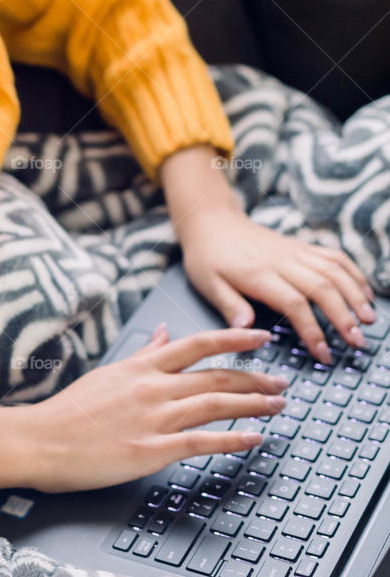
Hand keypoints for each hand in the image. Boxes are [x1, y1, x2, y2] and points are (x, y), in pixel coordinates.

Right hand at [22, 325, 288, 493]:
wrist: (40, 440)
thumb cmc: (70, 410)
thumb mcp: (109, 372)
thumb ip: (143, 354)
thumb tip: (165, 333)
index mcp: (142, 367)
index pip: (198, 345)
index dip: (235, 338)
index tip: (262, 336)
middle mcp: (152, 388)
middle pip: (216, 376)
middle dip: (255, 379)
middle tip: (282, 383)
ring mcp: (152, 419)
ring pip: (215, 404)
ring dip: (253, 405)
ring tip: (277, 406)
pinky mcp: (150, 451)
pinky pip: (201, 443)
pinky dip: (232, 440)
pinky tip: (254, 439)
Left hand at [179, 206, 375, 364]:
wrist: (212, 221)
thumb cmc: (207, 257)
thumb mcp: (207, 284)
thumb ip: (228, 305)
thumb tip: (245, 329)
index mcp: (258, 274)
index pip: (294, 304)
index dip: (312, 331)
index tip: (324, 354)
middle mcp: (282, 260)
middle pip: (322, 287)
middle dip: (344, 316)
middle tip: (358, 342)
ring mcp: (295, 251)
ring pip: (334, 270)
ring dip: (355, 295)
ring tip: (370, 320)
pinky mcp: (301, 246)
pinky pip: (334, 257)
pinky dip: (353, 274)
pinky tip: (365, 292)